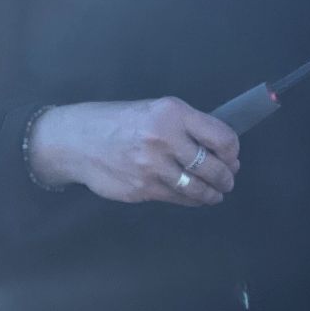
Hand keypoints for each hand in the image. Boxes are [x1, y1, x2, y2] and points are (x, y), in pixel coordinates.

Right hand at [27, 98, 240, 206]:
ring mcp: (152, 167)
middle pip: (212, 166)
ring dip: (213, 193)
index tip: (233, 157)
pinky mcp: (142, 189)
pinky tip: (196, 198)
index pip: (221, 137)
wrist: (77, 140)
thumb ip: (188, 125)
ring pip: (197, 187)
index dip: (233, 152)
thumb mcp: (156, 110)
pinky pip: (177, 198)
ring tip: (217, 193)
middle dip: (227, 177)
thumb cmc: (120, 121)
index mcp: (172, 113)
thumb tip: (222, 149)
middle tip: (229, 179)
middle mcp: (164, 139)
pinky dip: (192, 200)